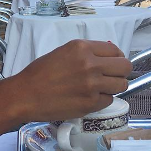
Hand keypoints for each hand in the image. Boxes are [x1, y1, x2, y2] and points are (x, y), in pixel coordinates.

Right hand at [9, 40, 132, 122]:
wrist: (26, 95)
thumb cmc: (39, 73)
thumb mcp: (63, 53)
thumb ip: (85, 53)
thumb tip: (106, 56)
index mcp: (81, 47)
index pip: (115, 50)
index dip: (117, 58)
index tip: (113, 63)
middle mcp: (90, 64)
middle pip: (125, 67)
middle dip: (121, 72)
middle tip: (112, 76)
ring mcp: (92, 84)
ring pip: (122, 85)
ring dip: (114, 87)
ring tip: (101, 88)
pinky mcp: (91, 103)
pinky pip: (109, 100)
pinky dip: (102, 100)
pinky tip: (88, 98)